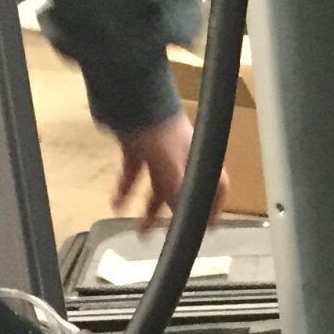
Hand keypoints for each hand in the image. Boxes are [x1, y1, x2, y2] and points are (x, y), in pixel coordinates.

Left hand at [112, 110, 224, 227]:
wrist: (134, 98)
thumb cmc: (161, 131)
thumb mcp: (173, 169)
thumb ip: (180, 195)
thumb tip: (189, 220)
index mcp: (199, 160)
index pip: (216, 187)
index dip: (214, 208)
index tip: (209, 228)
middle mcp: (182, 157)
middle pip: (182, 191)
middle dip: (173, 215)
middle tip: (166, 235)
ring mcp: (159, 152)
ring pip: (156, 185)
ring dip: (146, 208)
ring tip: (139, 230)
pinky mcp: (138, 146)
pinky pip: (133, 172)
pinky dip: (125, 188)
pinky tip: (117, 203)